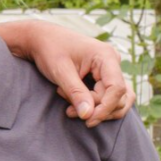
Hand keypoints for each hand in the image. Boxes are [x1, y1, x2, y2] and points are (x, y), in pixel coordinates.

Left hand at [1, 20, 135, 126]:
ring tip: (69, 105)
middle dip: (95, 108)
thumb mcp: (60, 72)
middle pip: (117, 97)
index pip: (116, 88)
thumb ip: (76, 93)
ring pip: (117, 100)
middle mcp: (112, 62)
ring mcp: (110, 70)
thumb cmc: (50, 50)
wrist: (42, 39)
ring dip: (95, 109)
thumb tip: (88, 115)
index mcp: (106, 56)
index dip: (105, 108)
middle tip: (68, 108)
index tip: (87, 120)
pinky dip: (93, 105)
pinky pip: (108, 97)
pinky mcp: (104, 77)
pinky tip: (74, 103)